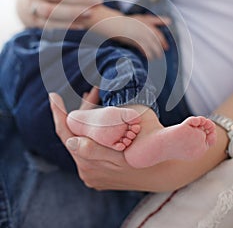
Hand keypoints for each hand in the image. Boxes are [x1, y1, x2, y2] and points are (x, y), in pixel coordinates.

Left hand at [50, 89, 227, 192]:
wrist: (165, 170)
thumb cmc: (150, 139)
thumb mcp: (130, 125)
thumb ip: (96, 136)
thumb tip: (70, 141)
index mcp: (93, 157)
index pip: (66, 131)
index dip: (58, 112)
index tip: (53, 95)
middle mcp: (88, 169)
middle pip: (74, 133)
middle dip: (82, 110)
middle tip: (92, 93)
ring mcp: (93, 175)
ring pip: (81, 141)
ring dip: (87, 123)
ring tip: (98, 101)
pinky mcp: (98, 177)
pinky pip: (87, 151)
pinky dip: (91, 135)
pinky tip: (100, 122)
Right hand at [116, 14, 170, 58]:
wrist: (116, 23)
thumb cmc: (131, 21)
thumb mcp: (144, 18)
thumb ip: (157, 20)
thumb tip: (170, 21)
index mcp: (148, 24)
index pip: (158, 35)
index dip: (163, 42)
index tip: (166, 48)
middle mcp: (144, 30)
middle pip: (155, 41)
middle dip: (159, 49)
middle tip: (161, 54)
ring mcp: (139, 35)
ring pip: (149, 46)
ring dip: (153, 53)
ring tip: (154, 58)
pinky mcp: (133, 40)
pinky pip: (142, 48)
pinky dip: (145, 53)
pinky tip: (147, 56)